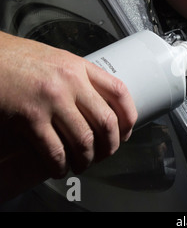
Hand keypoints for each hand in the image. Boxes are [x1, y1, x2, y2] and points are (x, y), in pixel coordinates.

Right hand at [0, 32, 136, 177]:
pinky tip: (59, 167)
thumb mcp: (56, 60)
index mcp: (78, 67)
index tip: (127, 130)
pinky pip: (54, 150)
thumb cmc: (17, 60)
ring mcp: (50, 100)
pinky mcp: (29, 117)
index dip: (129, 116)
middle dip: (111, 145)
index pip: (118, 92)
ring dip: (86, 159)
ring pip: (84, 140)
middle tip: (106, 153)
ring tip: (82, 164)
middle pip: (106, 121)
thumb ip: (78, 78)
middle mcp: (69, 82)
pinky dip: (60, 165)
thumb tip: (97, 103)